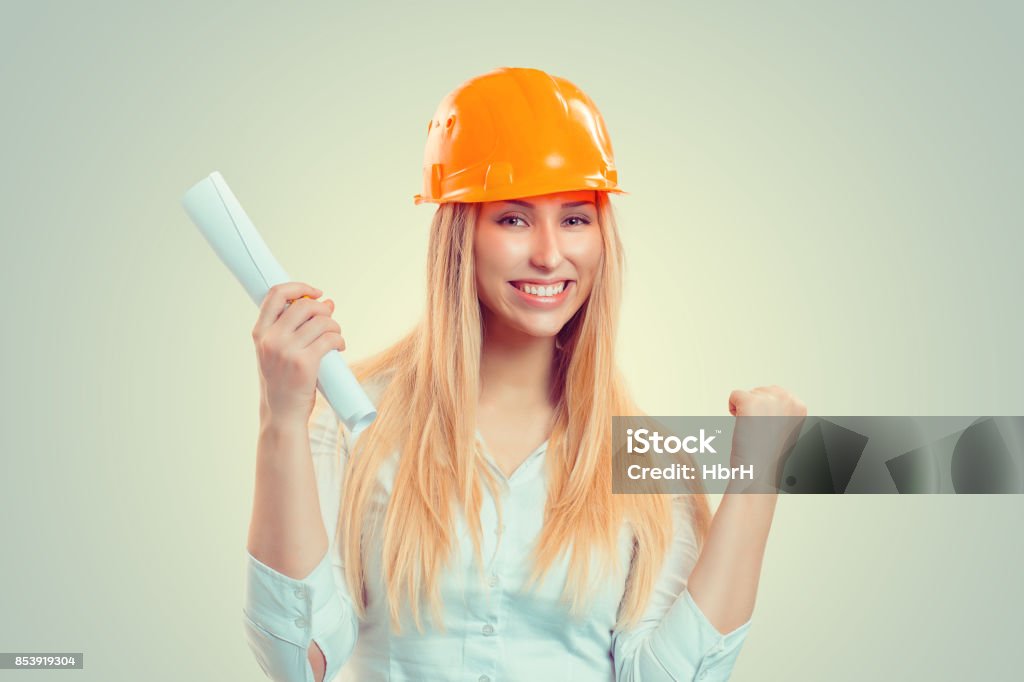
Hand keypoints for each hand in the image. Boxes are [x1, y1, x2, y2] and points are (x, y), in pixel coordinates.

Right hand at [251, 282, 345, 425]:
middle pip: (304, 305)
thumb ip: (293, 327)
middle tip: (329, 320)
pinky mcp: (305, 364)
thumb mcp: (276, 351)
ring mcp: (287, 351)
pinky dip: (339, 340)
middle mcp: (271, 339)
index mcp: (260, 333)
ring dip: (334, 326)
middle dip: (323, 309)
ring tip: (335, 337)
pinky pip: (330, 339)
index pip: (276, 294)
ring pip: (321, 322)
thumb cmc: (282, 381)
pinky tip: (340, 347)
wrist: (282, 414)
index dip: (299, 287)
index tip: (315, 292)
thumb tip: (327, 302)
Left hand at [728, 385, 807, 491]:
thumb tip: (770, 404)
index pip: (775, 393)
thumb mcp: (785, 429)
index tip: (768, 428)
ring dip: (744, 410)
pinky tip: (740, 424)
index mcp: (799, 406)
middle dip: (755, 408)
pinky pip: (734, 395)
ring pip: (747, 394)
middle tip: (758, 430)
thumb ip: (781, 411)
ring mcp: (769, 399)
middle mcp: (787, 399)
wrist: (759, 471)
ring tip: (752, 430)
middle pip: (760, 391)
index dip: (766, 412)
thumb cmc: (769, 455)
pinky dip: (733, 408)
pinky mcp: (750, 401)